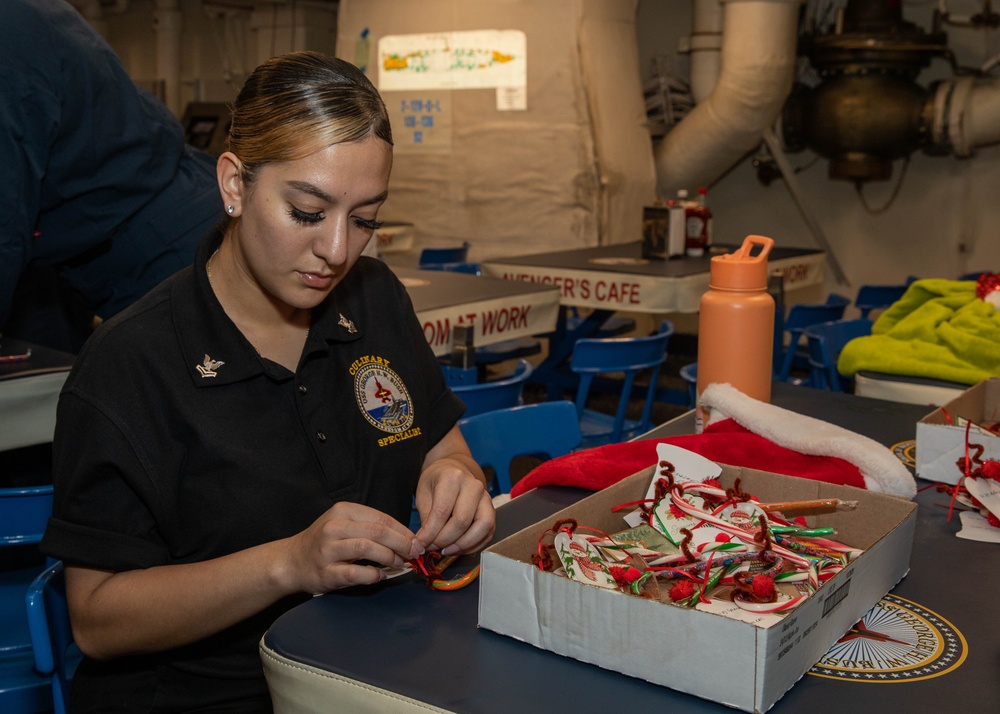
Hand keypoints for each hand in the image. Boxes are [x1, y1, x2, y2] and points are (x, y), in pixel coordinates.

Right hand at [284, 501, 422, 594]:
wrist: (292, 561)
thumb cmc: (325, 542)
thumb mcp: (345, 525)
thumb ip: (371, 527)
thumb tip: (407, 538)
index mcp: (343, 511)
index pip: (381, 518)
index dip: (404, 530)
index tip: (417, 541)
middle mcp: (334, 527)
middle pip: (378, 531)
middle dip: (402, 543)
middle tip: (414, 553)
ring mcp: (328, 549)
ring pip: (367, 548)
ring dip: (389, 557)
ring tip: (399, 563)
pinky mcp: (326, 571)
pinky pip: (356, 572)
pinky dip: (373, 574)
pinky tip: (380, 575)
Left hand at [414, 426, 495, 555]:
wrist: (454, 469)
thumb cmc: (436, 482)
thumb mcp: (423, 494)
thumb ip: (425, 519)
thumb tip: (423, 544)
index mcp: (452, 478)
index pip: (442, 512)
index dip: (430, 533)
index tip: (420, 544)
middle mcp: (473, 486)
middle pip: (462, 521)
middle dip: (445, 540)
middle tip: (432, 547)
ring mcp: (486, 497)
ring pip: (482, 527)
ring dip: (463, 544)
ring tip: (447, 550)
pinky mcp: (492, 509)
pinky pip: (489, 532)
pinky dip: (474, 545)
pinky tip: (458, 548)